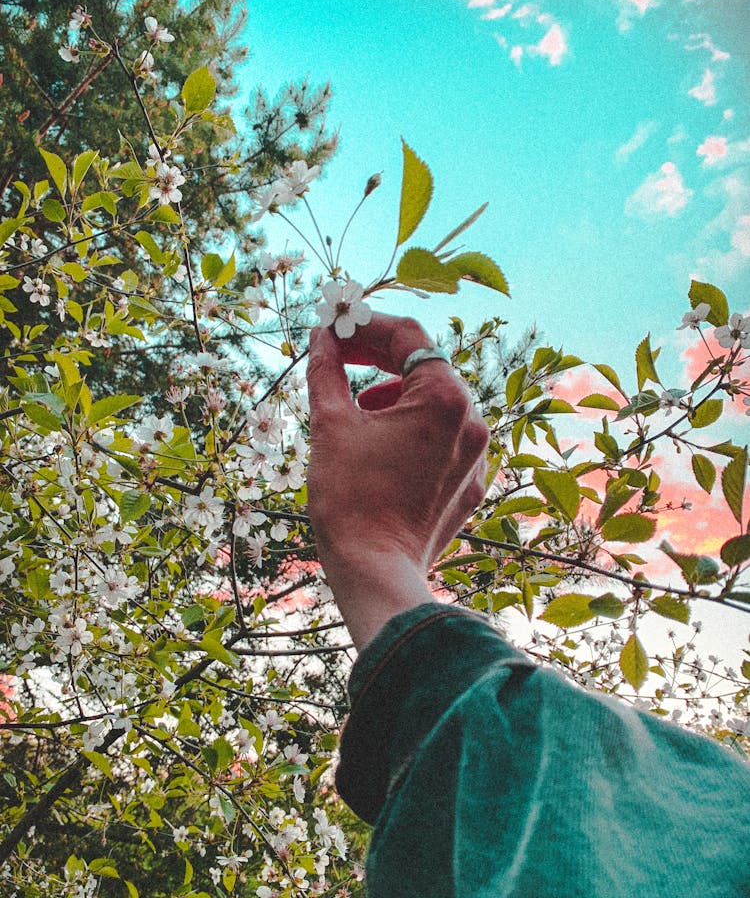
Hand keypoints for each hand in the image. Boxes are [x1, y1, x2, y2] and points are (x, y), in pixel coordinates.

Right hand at [306, 312, 489, 647]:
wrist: (376, 574)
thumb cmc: (351, 500)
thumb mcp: (331, 425)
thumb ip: (327, 370)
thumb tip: (320, 336)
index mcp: (445, 399)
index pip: (409, 336)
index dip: (366, 323)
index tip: (335, 324)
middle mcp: (473, 422)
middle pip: (427, 366)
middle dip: (380, 358)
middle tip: (340, 355)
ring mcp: (477, 456)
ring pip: (437, 403)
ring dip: (396, 394)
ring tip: (358, 410)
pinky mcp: (471, 484)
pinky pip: (445, 439)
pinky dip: (414, 429)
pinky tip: (382, 445)